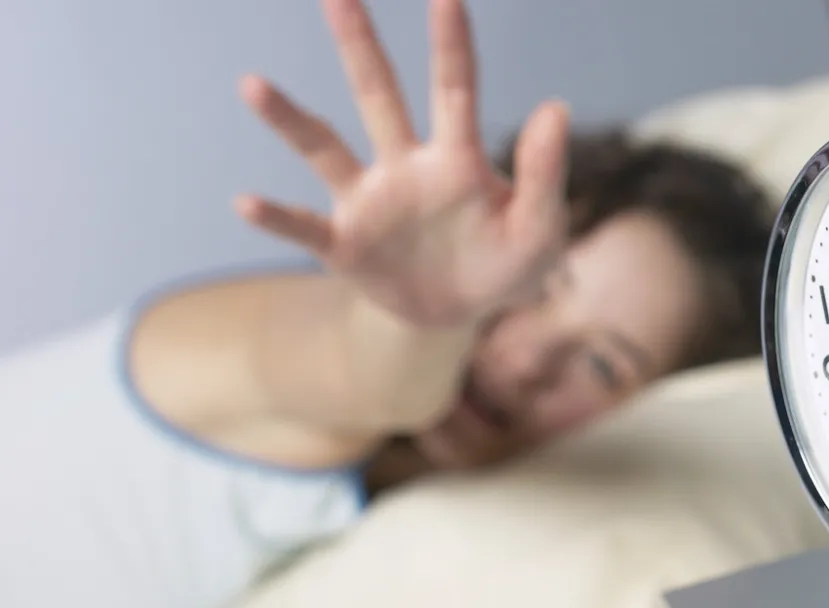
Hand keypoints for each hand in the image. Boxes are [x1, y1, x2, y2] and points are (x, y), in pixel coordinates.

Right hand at [235, 0, 570, 326]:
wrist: (462, 316)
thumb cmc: (507, 264)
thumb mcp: (539, 230)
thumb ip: (544, 174)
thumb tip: (557, 107)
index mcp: (458, 159)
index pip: (455, 91)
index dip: (452, 46)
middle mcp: (406, 167)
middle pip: (378, 97)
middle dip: (360, 48)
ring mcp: (370, 203)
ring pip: (325, 149)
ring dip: (290, 120)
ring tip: (252, 84)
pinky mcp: (345, 246)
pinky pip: (305, 227)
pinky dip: (277, 218)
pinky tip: (246, 203)